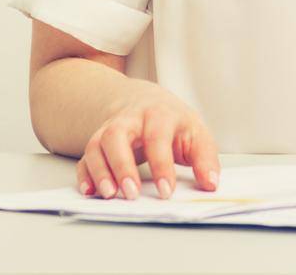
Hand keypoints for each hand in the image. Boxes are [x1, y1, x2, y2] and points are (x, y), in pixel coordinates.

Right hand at [75, 83, 220, 199]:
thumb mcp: (196, 133)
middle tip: (131, 194)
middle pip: (117, 136)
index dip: (161, 166)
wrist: (145, 101)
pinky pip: (85, 157)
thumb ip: (205, 158)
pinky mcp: (98, 143)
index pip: (157, 138)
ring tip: (109, 195)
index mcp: (159, 115)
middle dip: (122, 166)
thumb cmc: (173, 122)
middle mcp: (129, 120)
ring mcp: (110, 130)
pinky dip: (84, 175)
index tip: (166, 192)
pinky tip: (90, 191)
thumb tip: (211, 184)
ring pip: (96, 145)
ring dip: (100, 171)